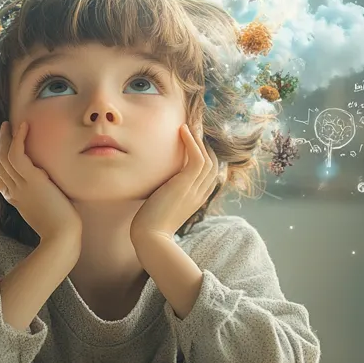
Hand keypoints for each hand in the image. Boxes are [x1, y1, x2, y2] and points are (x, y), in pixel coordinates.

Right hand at [0, 121, 81, 241]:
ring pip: (3, 156)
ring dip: (4, 137)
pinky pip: (17, 153)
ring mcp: (19, 185)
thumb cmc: (58, 224)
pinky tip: (23, 126)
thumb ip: (36, 193)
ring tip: (7, 124)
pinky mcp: (31, 180)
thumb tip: (41, 179)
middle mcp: (11, 190)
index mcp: (12, 197)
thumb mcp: (42, 206)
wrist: (61, 235)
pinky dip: (18, 137)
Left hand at [130, 124, 219, 242]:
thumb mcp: (163, 204)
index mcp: (197, 198)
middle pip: (213, 163)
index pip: (209, 173)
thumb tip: (158, 183)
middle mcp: (200, 193)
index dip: (204, 155)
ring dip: (198, 139)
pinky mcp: (186, 185)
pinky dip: (192, 142)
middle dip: (204, 144)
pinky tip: (183, 130)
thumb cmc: (151, 223)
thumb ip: (167, 192)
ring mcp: (195, 189)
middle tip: (192, 128)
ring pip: (207, 158)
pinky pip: (197, 158)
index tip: (193, 141)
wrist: (150, 237)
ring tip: (187, 125)